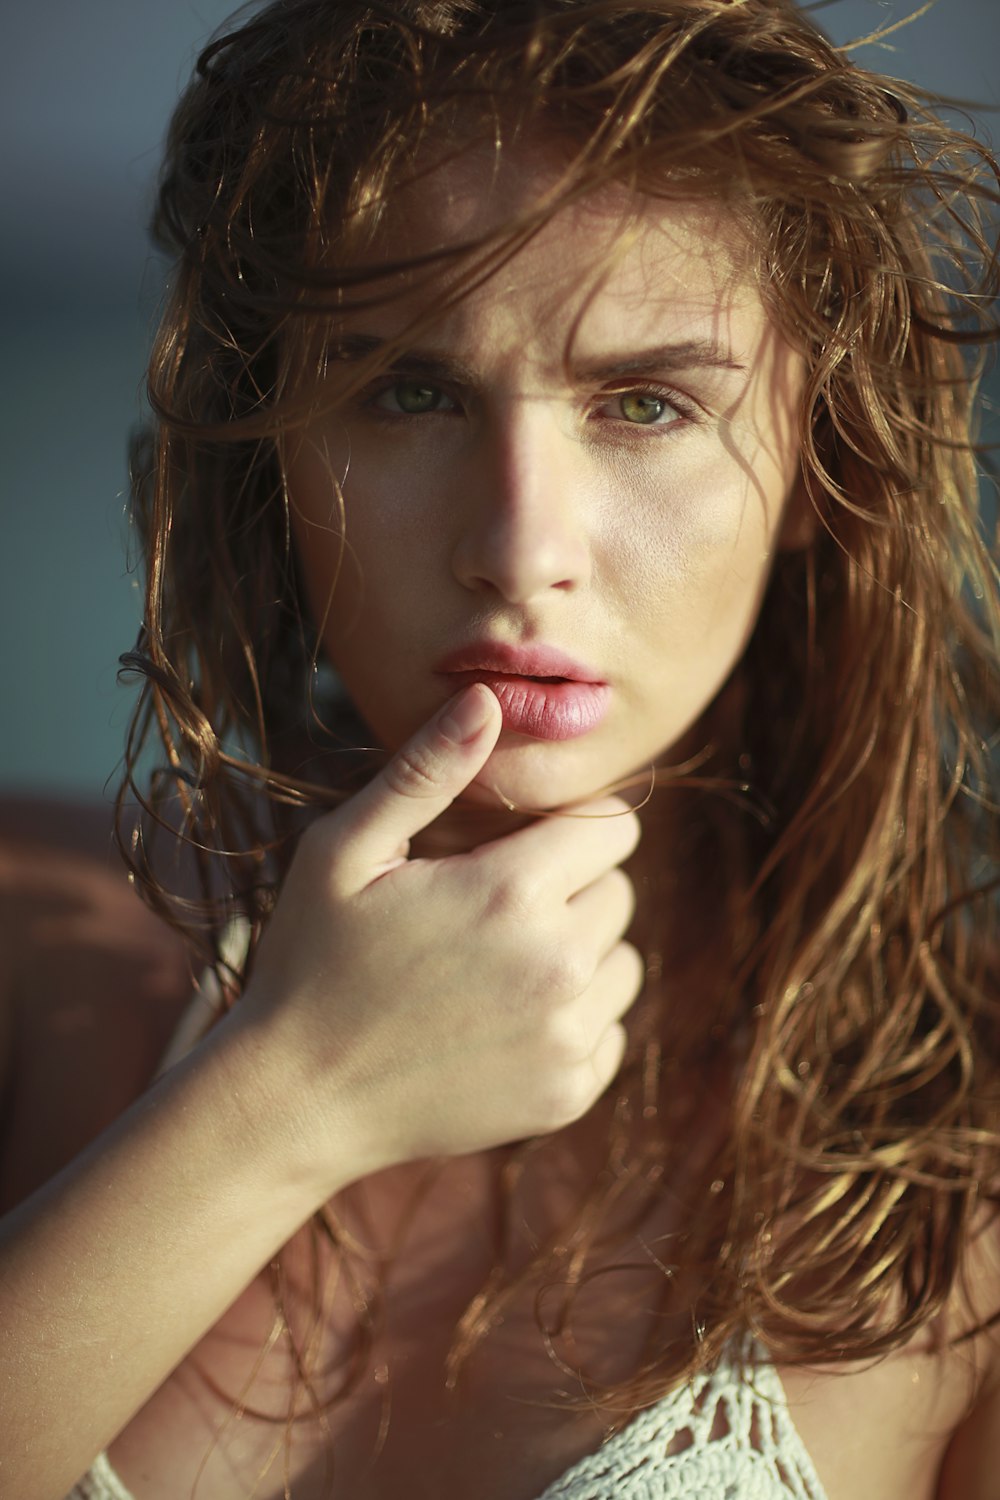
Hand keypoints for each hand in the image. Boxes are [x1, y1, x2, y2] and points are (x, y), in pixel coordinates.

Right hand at [233, 684, 643, 1194]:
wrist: (296, 1099)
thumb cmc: (311, 961)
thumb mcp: (346, 852)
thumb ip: (425, 772)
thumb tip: (487, 698)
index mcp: (512, 892)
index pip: (614, 827)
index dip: (569, 825)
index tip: (520, 844)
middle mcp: (558, 966)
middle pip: (619, 890)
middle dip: (570, 886)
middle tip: (491, 908)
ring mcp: (567, 1038)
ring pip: (623, 961)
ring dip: (580, 953)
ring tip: (499, 965)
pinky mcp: (568, 1094)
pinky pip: (610, 1030)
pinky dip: (574, 1020)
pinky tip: (504, 1022)